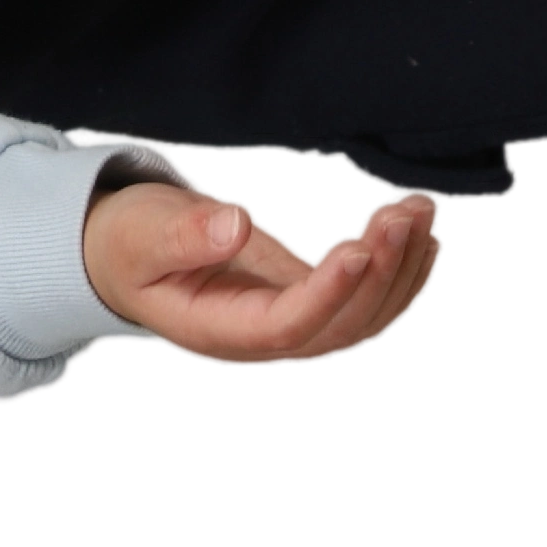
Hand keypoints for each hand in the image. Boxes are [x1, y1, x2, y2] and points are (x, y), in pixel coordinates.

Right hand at [82, 181, 448, 365]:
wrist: (124, 255)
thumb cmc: (128, 245)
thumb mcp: (141, 233)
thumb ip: (183, 235)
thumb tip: (232, 228)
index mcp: (221, 331)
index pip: (290, 324)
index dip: (331, 291)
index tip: (361, 245)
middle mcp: (265, 338)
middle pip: (342, 323)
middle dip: (383, 268)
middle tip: (408, 210)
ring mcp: (292, 324)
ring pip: (365, 314)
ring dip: (402, 265)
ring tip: (422, 208)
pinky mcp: (310, 301)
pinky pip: (365, 298)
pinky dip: (399, 267)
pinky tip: (422, 233)